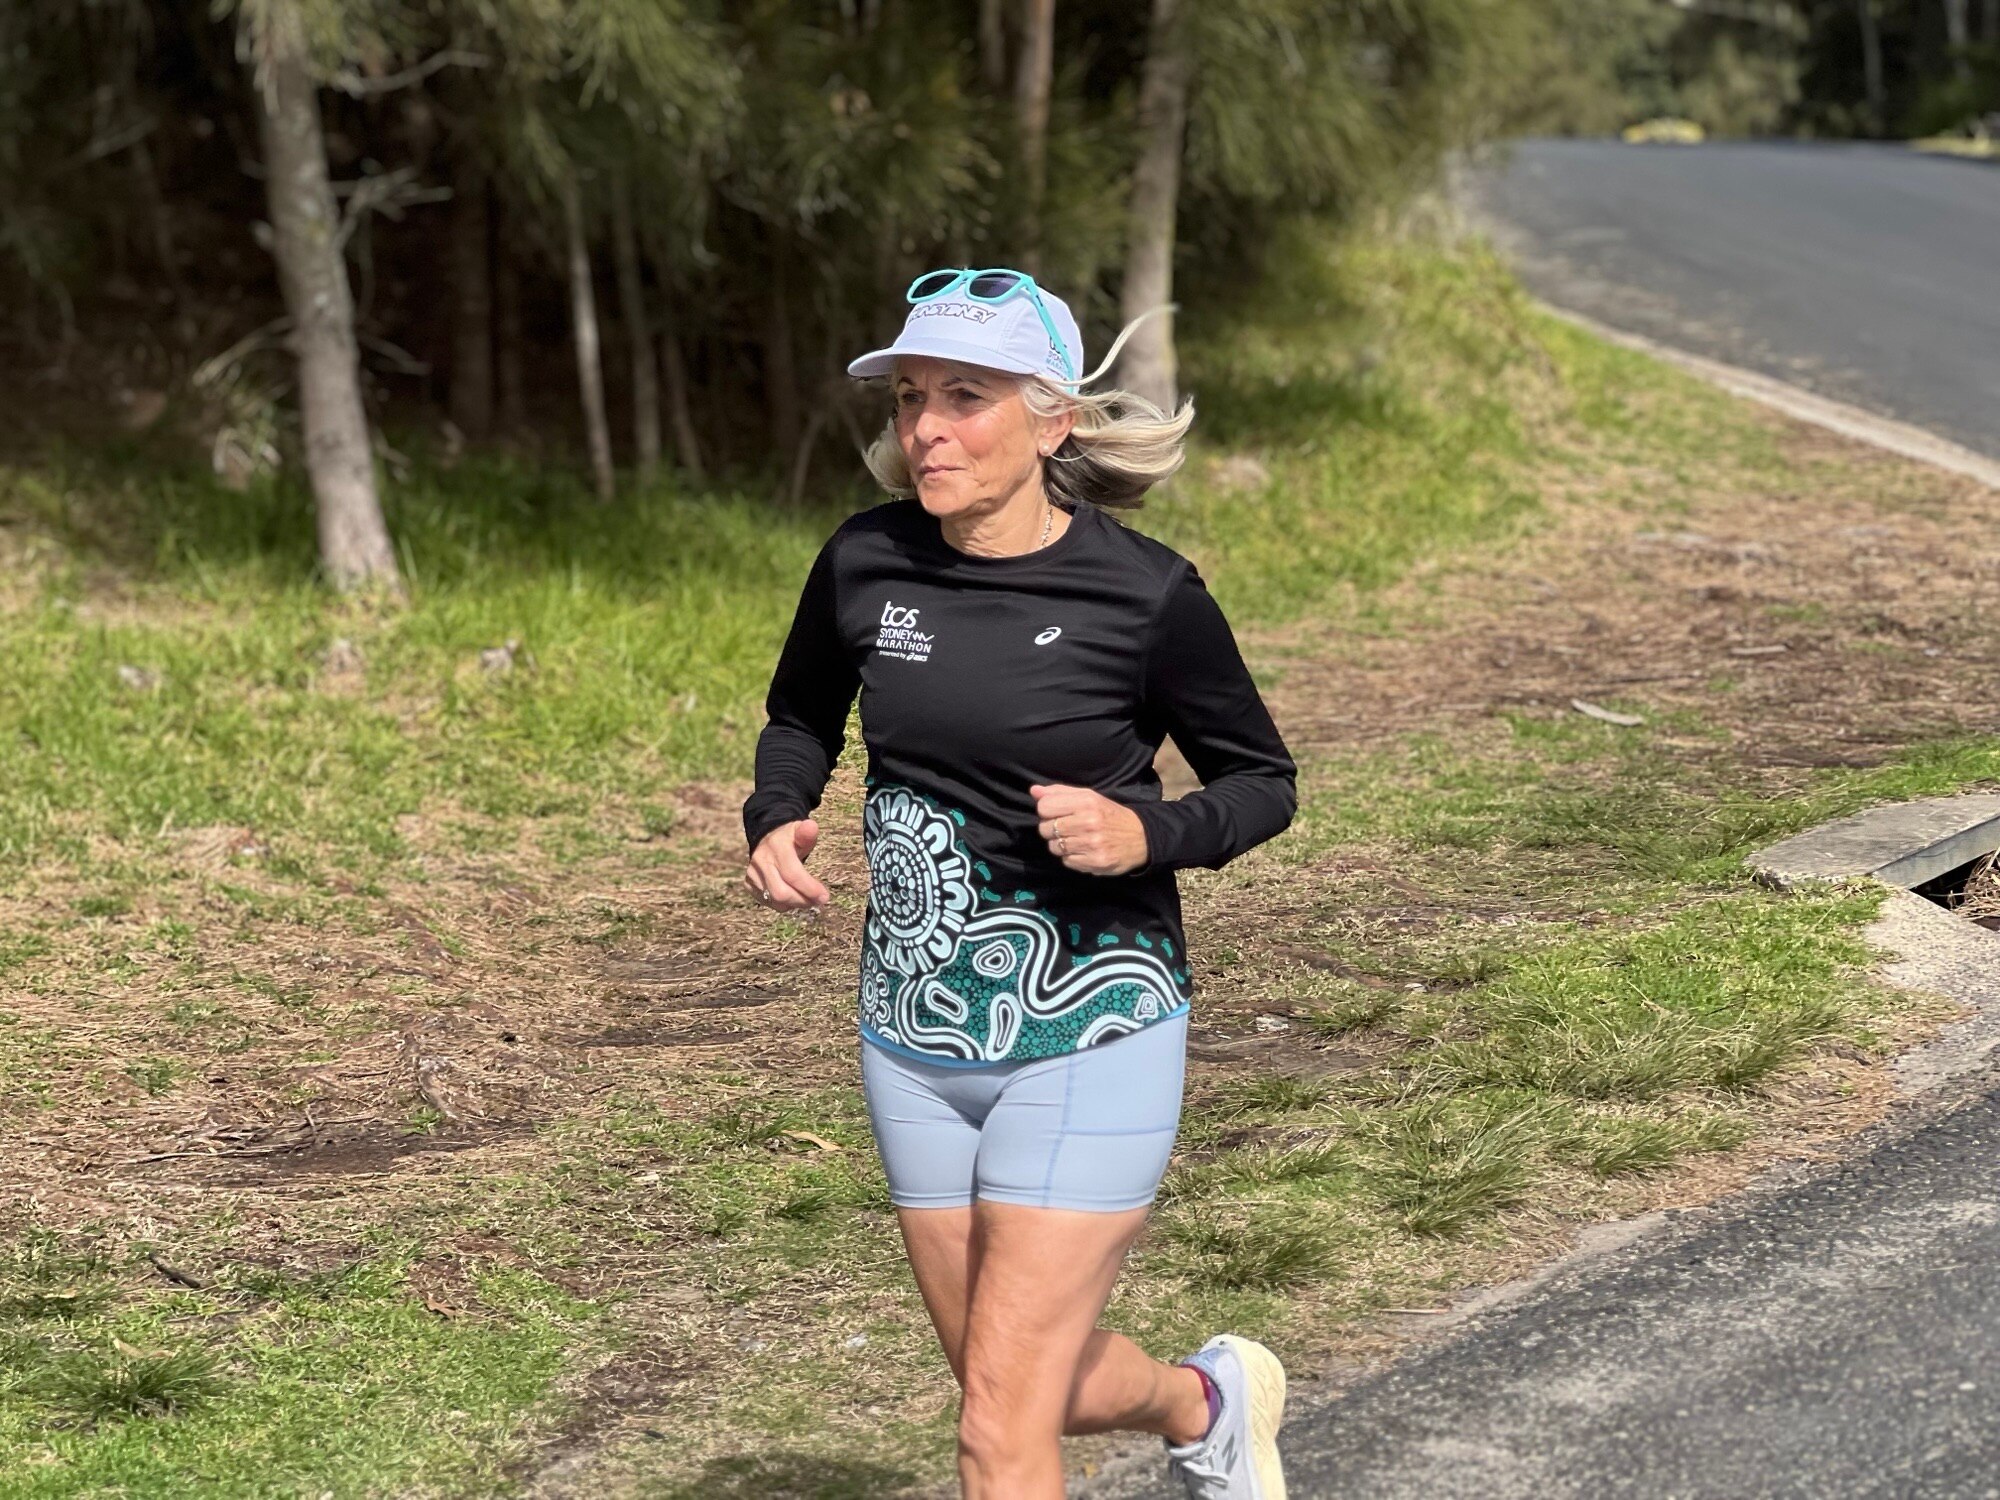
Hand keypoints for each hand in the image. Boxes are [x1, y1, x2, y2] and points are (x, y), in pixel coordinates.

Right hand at [745, 819, 831, 913]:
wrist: (767, 838)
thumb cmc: (790, 838)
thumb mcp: (800, 831)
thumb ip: (807, 832)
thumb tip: (812, 827)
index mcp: (776, 847)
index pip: (792, 874)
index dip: (809, 889)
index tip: (824, 897)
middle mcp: (761, 861)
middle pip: (781, 893)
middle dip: (803, 900)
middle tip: (818, 900)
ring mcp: (752, 874)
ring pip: (775, 901)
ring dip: (795, 904)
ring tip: (808, 899)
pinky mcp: (749, 884)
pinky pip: (768, 902)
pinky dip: (784, 904)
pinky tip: (794, 897)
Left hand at [1030, 783, 1149, 875]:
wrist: (1141, 838)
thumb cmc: (1110, 815)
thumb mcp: (1089, 797)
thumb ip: (1060, 792)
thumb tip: (1034, 791)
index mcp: (1086, 801)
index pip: (1044, 806)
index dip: (1047, 811)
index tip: (1057, 814)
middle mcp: (1088, 821)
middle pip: (1045, 829)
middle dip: (1052, 829)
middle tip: (1067, 828)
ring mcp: (1091, 843)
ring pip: (1054, 847)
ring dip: (1061, 845)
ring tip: (1076, 840)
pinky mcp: (1095, 862)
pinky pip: (1066, 861)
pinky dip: (1072, 858)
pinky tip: (1084, 851)